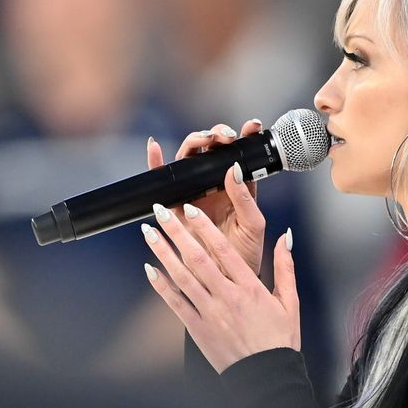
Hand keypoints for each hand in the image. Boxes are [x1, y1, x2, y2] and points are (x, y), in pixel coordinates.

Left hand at [140, 195, 298, 373]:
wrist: (267, 376)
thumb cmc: (278, 341)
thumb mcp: (290, 301)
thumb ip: (285, 266)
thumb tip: (285, 237)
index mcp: (250, 287)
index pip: (223, 249)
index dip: (204, 227)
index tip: (190, 209)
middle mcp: (227, 297)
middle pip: (196, 258)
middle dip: (176, 232)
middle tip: (161, 212)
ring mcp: (210, 313)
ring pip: (181, 276)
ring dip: (162, 252)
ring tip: (148, 233)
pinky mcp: (198, 329)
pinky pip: (176, 303)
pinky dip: (161, 286)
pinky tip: (149, 269)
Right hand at [147, 119, 265, 275]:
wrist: (227, 281)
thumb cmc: (246, 255)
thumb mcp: (253, 225)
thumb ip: (246, 198)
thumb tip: (234, 169)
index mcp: (239, 188)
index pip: (240, 154)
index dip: (245, 136)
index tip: (251, 126)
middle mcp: (215, 186)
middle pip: (211, 150)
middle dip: (216, 135)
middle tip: (224, 135)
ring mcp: (195, 193)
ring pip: (189, 159)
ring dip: (194, 142)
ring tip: (204, 139)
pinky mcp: (176, 206)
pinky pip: (163, 181)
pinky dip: (155, 162)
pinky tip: (154, 147)